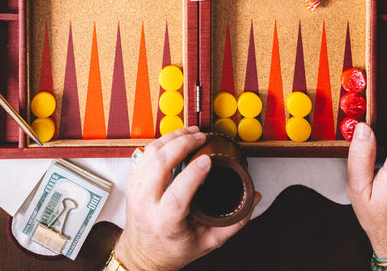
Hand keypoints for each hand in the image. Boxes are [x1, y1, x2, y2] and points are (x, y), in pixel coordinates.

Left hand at [114, 127, 259, 270]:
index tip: (207, 160)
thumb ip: (234, 221)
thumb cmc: (173, 248)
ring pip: (151, 153)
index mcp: (165, 222)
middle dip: (182, 144)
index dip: (193, 174)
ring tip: (191, 133)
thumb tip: (252, 198)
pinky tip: (176, 138)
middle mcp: (146, 204)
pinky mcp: (133, 180)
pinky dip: (161, 141)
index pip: (176, 195)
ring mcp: (136, 190)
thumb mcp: (207, 242)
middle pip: (160, 165)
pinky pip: (145, 153)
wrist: (143, 254)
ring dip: (172, 137)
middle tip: (201, 137)